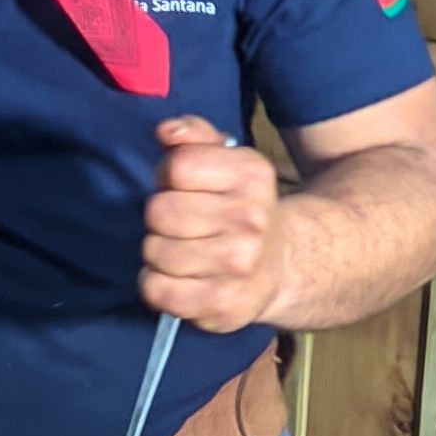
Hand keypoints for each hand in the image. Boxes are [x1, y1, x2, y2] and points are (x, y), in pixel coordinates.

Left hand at [140, 114, 284, 332]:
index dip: (167, 177)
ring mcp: (239, 264)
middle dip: (160, 218)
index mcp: (251, 174)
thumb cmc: (239, 208)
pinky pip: (157, 290)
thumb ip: (196, 136)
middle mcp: (251, 218)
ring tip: (180, 253)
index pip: (177, 167)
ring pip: (154, 251)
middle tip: (181, 226)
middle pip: (159, 211)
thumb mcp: (227, 161)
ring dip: (157, 253)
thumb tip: (167, 132)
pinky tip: (175, 279)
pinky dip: (155, 285)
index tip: (183, 189)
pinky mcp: (222, 304)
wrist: (281, 265)